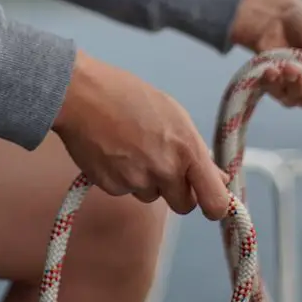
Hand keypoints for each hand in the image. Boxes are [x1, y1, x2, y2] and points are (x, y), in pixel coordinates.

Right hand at [53, 50, 229, 218]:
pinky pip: (125, 191)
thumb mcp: (174, 116)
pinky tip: (113, 152)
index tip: (211, 203)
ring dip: (146, 181)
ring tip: (131, 148)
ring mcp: (137, 181)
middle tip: (162, 166)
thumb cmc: (129, 96)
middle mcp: (165, 170)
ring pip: (151, 195)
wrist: (82, 95)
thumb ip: (197, 152)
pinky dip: (121, 178)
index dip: (215, 206)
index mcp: (187, 150)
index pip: (215, 201)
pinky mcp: (112, 187)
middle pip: (183, 205)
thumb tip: (219, 178)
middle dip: (176, 191)